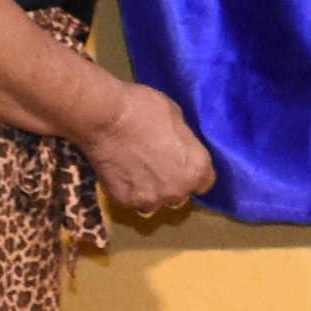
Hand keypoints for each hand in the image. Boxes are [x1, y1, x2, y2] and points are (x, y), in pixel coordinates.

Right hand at [87, 83, 216, 220]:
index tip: (182, 165)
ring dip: (150, 191)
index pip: (205, 183)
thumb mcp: (177, 117)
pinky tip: (120, 175)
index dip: (193, 173)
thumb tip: (179, 147)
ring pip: (155, 202)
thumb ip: (183, 141)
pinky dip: (127, 191)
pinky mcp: (125, 202)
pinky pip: (131, 200)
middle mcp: (178, 190)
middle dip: (172, 184)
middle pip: (180, 195)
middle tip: (156, 166)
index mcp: (196, 168)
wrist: (105, 117)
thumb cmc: (144, 108)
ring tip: (136, 173)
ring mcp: (150, 199)